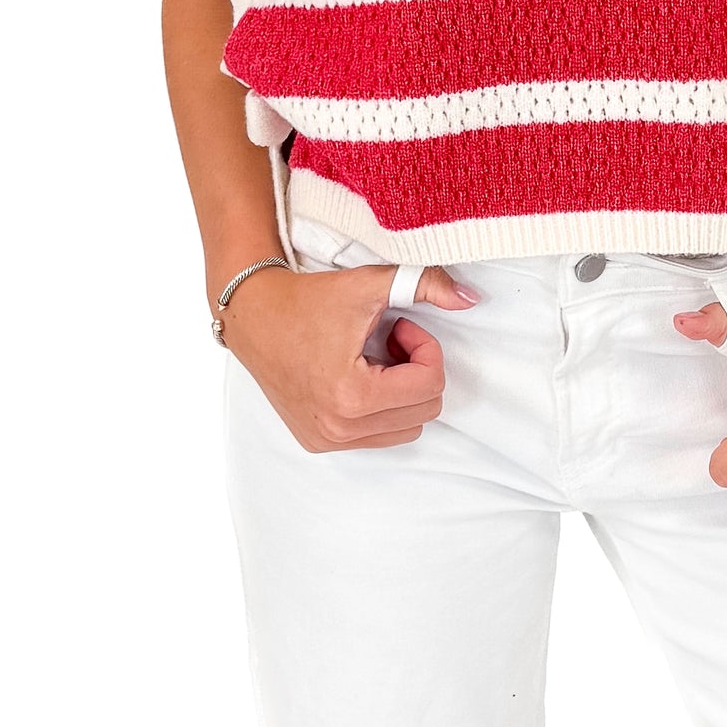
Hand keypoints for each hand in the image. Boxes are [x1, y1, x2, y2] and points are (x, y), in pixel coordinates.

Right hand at [219, 260, 480, 454]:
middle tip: (389, 340)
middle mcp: (340, 429)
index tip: (400, 325)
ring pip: (404, 429)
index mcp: (353, 397)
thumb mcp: (370, 284)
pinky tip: (357, 375)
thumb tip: (472, 299)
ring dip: (401, 392)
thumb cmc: (310, 299)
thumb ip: (426, 284)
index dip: (425, 348)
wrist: (254, 315)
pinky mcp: (318, 442)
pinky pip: (375, 436)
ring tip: (373, 359)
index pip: (430, 386)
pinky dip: (380, 407)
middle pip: (424, 412)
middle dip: (416, 370)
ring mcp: (327, 441)